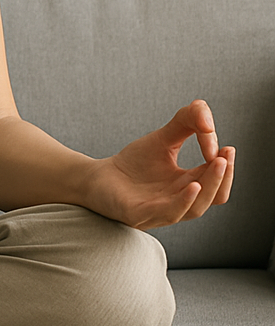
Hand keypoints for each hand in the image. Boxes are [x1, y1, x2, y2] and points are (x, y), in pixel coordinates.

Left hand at [90, 99, 234, 229]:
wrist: (98, 177)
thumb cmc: (133, 163)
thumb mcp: (162, 140)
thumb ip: (184, 124)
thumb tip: (205, 111)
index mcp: (189, 188)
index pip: (217, 183)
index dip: (225, 166)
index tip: (227, 147)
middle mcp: (181, 204)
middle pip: (213, 197)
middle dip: (222, 176)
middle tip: (225, 155)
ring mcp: (162, 212)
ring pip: (195, 208)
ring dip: (209, 186)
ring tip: (216, 163)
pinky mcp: (141, 214)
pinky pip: (168, 212)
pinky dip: (183, 201)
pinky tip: (192, 185)